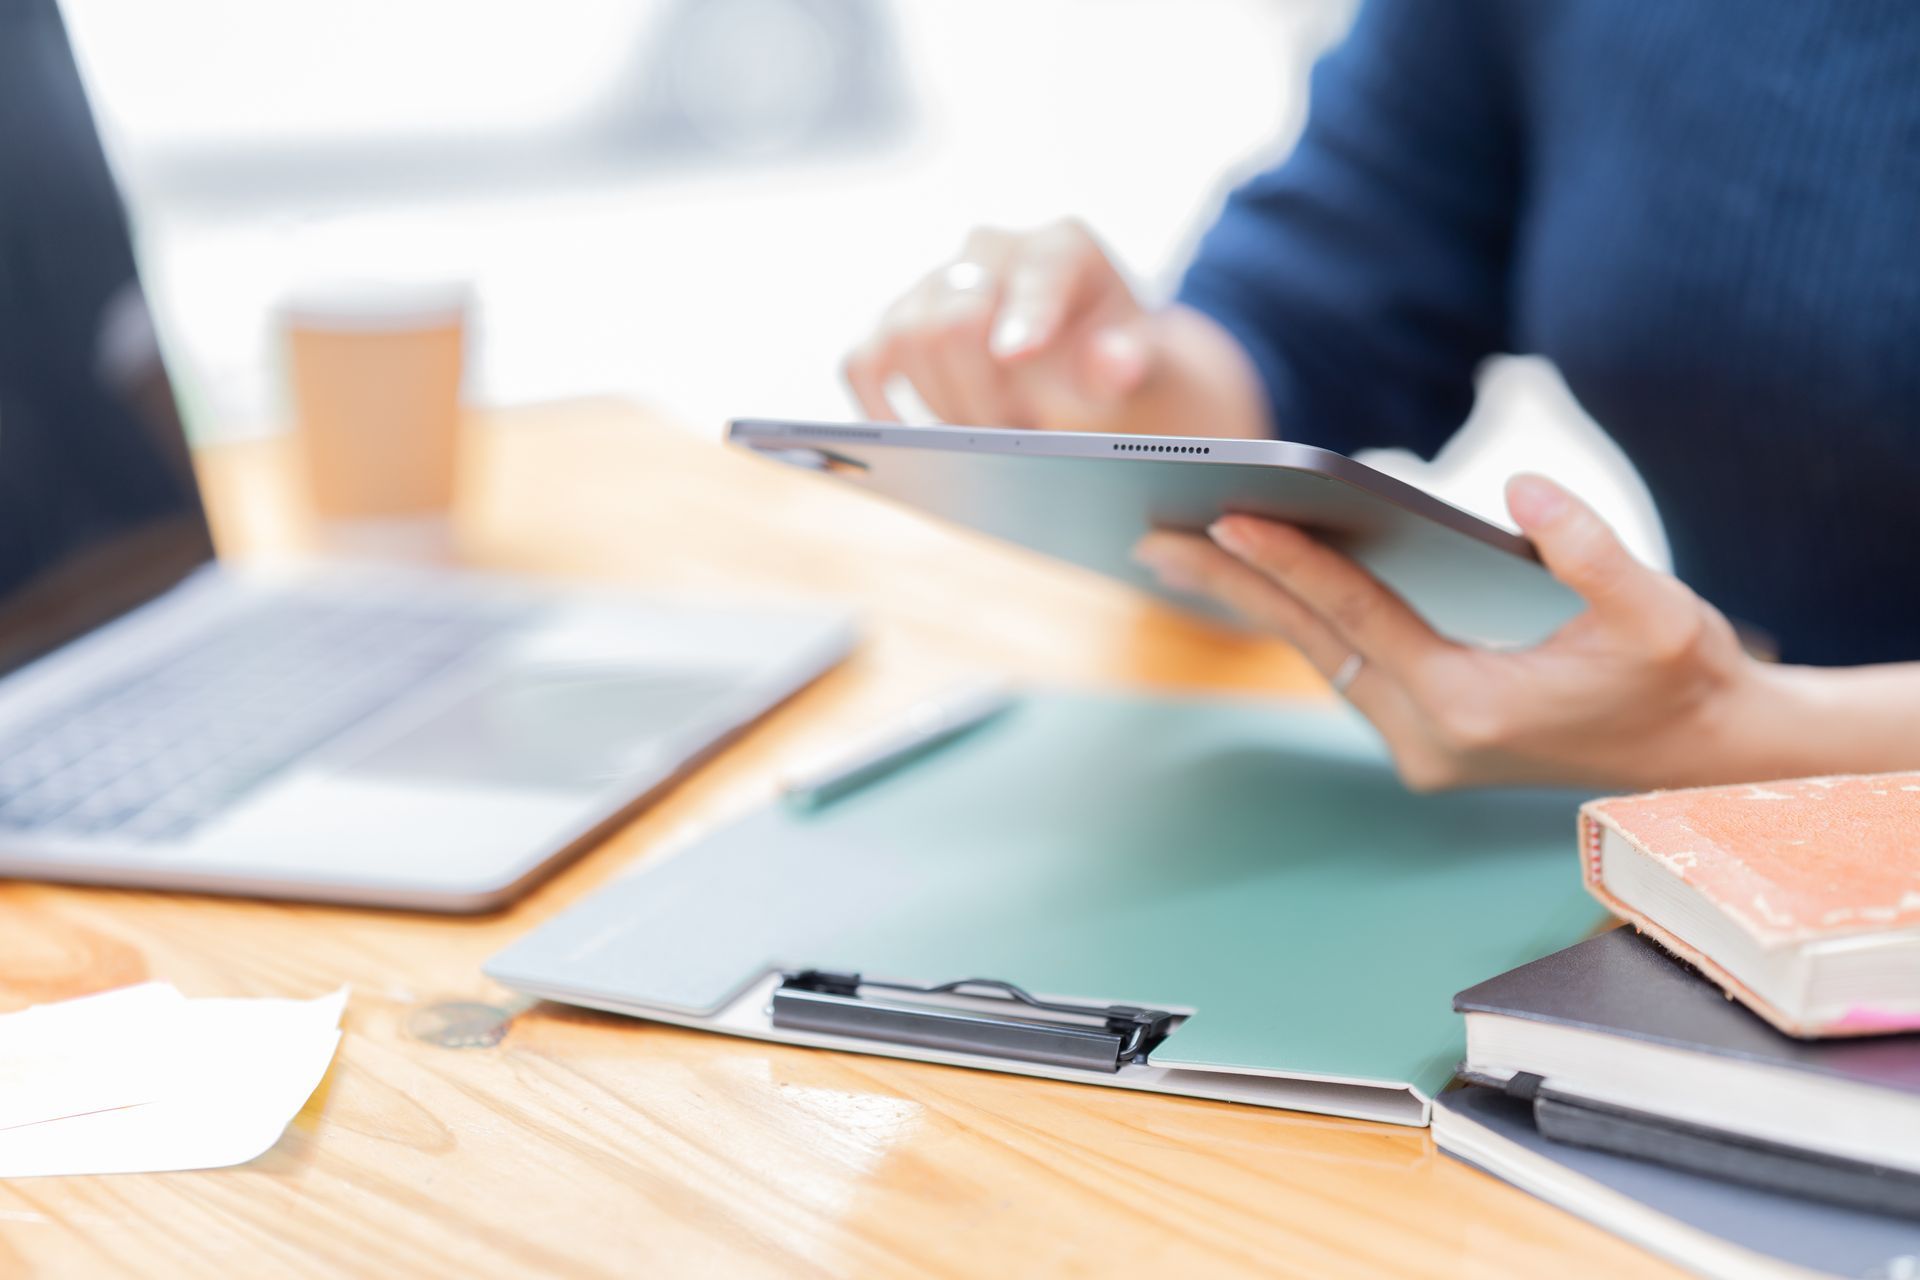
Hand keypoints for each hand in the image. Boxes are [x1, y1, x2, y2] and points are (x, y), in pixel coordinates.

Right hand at [843, 220, 1268, 437]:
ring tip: (986, 438)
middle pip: (957, 318)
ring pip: (905, 341)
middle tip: (1013, 437)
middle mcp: (988, 251)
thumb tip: (1114, 365)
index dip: (1026, 313)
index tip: (1017, 352)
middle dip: (982, 393)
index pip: (1039, 273)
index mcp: (1061, 247)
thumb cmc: (1110, 357)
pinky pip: (863, 363)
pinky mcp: (892, 325)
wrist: (1080, 362)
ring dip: (942, 406)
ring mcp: (933, 284)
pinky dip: (879, 406)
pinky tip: (912, 444)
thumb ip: (1128, 360)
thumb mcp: (1139, 362)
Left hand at [1131, 474, 1780, 790]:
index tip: (1226, 515)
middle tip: (1152, 536)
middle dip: (1231, 587)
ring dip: (1256, 605)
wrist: (1699, 758)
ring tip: (1181, 551)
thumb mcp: (1660, 612)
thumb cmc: (1681, 678)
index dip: (1291, 561)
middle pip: (1312, 643)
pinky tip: (1260, 585)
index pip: (1359, 618)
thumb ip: (1591, 547)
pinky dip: (1301, 624)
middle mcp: (1429, 739)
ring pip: (1320, 660)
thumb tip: (1520, 487)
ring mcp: (1419, 750)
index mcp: (1471, 707)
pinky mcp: (1424, 743)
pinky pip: (1344, 670)